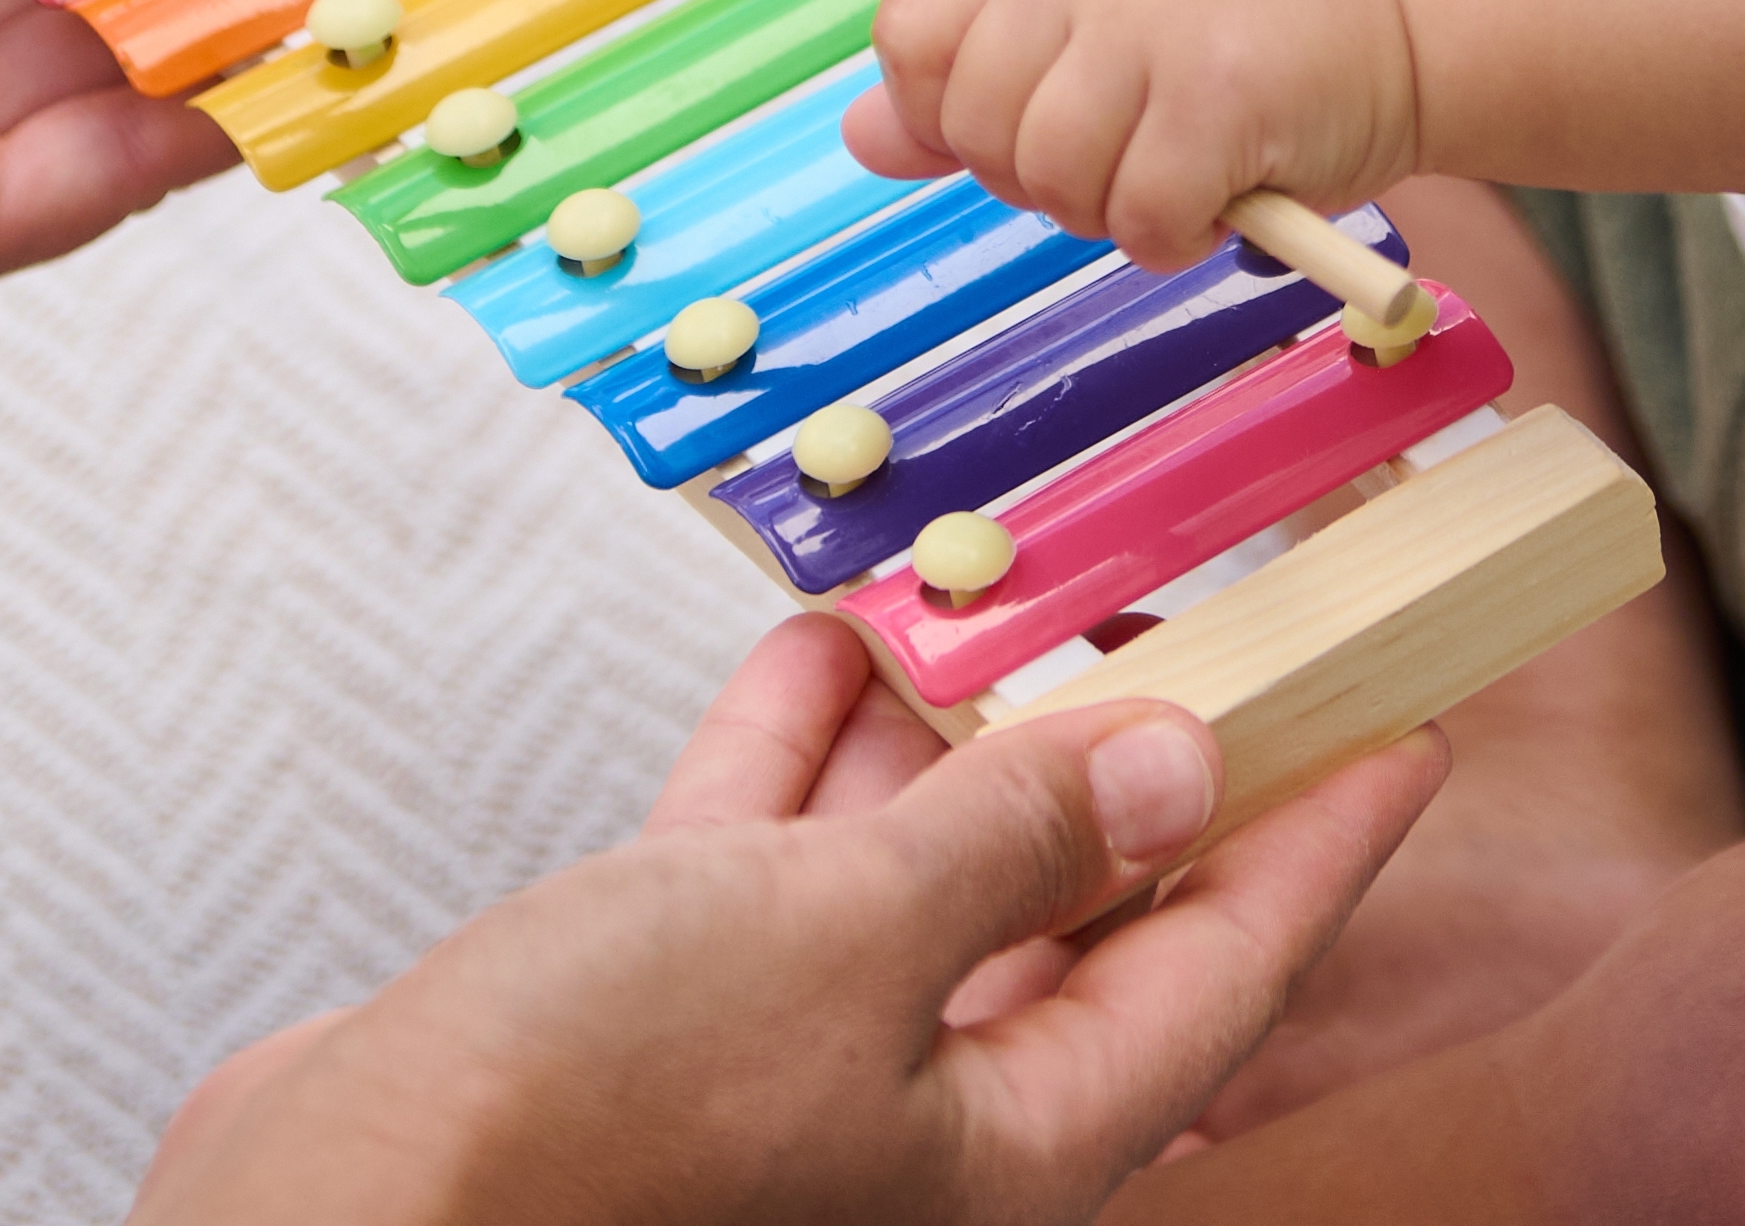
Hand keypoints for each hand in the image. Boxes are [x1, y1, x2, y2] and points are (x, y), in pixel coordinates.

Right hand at [134, 619, 1441, 1225]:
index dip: (1326, 840)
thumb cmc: (585, 1126)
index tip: (1409, 724)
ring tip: (995, 581)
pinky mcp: (653, 1023)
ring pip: (915, 878)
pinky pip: (767, 871)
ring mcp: (783, 1072)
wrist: (336, 1219)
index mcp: (1011, 1143)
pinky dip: (798, 757)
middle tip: (1204, 607)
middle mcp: (916, 1118)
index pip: (1227, 971)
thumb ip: (1014, 842)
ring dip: (946, 733)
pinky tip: (821, 634)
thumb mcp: (843, 941)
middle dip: (1127, 755)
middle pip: (1079, 913)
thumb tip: (1171, 763)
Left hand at [846, 0, 1422, 268]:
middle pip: (973, 123)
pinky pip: (1141, 215)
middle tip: (1127, 151)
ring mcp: (1154, 17)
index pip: (908, 28)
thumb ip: (983, 74)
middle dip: (1038, 176)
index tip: (1018, 123)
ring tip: (1182, 168)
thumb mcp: (1102, 20)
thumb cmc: (1254, 23)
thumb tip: (860, 138)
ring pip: (1053, 179)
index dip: (942, 108)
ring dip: (1115, 211)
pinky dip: (1178, 235)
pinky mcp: (1221, 89)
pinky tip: (1226, 192)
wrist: (1415, 1)